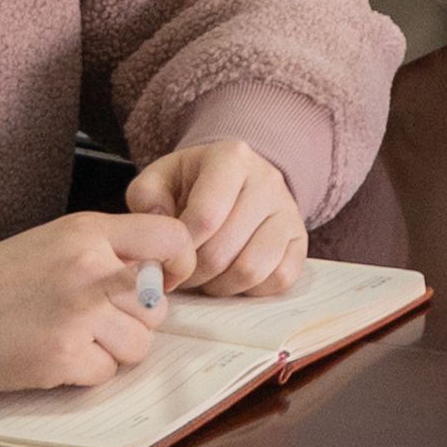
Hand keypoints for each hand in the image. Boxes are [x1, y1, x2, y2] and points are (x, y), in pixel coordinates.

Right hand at [0, 210, 195, 390]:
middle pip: (157, 306)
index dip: (179, 262)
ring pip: (139, 344)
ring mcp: (79, 314)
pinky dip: (89, 369)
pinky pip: (108, 371)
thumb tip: (161, 275)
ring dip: (114, 347)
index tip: (167, 279)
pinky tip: (60, 352)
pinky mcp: (64, 356)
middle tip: (97, 317)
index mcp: (90, 232)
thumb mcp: (61, 240)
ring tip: (76, 335)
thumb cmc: (8, 277)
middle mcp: (90, 269)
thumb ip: (112, 248)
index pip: (170, 237)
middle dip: (135, 318)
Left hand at [126, 139, 306, 301]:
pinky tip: (232, 277)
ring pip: (252, 269)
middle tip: (182, 273)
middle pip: (222, 251)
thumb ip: (146, 198)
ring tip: (206, 276)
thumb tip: (160, 231)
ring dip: (220, 285)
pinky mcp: (300, 240)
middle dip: (193, 273)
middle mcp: (267, 180)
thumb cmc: (191, 185)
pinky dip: (251, 290)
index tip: (167, 256)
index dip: (180, 249)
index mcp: (231, 157)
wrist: (236, 181)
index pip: (205, 216)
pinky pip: (280, 278)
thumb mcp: (161, 179)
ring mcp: (288, 211)